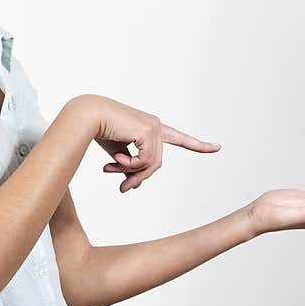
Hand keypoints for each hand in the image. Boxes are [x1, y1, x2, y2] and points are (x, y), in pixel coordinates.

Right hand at [77, 94, 220, 192]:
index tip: (216, 147)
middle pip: (156, 163)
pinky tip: (116, 158)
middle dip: (139, 177)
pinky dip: (129, 165)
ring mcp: (154, 128)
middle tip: (123, 189)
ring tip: (110, 168)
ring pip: (151, 164)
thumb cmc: (99, 130)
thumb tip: (134, 185)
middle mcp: (156, 126)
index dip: (197, 145)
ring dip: (130, 172)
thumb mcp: (117, 153)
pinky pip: (144, 161)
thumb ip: (129, 166)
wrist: (88, 116)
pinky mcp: (149, 132)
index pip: (178, 137)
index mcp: (150, 128)